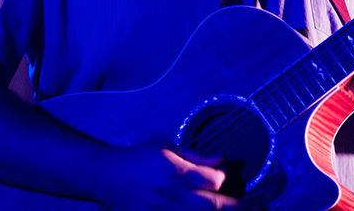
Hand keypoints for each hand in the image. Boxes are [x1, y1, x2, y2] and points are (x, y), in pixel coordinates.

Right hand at [96, 146, 239, 210]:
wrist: (108, 176)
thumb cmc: (140, 158)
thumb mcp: (168, 148)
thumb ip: (197, 156)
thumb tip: (223, 159)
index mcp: (177, 173)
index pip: (214, 181)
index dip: (224, 179)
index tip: (225, 177)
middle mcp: (172, 195)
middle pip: (211, 206)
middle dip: (231, 206)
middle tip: (245, 206)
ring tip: (227, 208)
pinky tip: (200, 210)